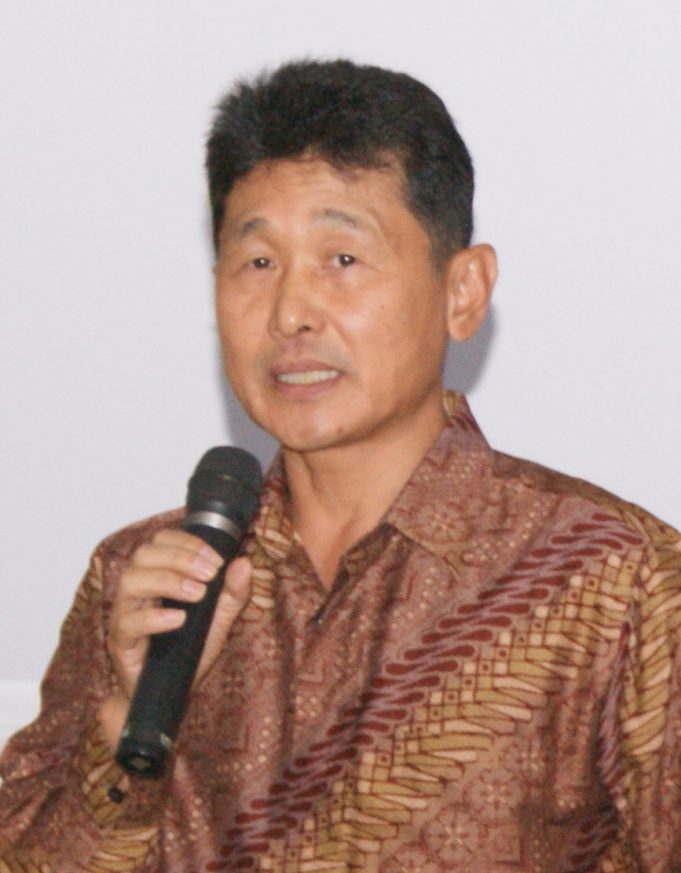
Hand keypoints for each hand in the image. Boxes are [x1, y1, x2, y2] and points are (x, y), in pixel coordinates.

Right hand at [98, 528, 251, 749]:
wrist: (171, 695)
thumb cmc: (189, 651)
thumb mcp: (219, 619)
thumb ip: (233, 592)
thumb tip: (244, 562)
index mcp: (157, 575)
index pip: (161, 541)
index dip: (187, 542)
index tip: (217, 559)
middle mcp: (138, 590)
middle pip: (143, 555)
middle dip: (179, 557)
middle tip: (210, 573)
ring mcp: (125, 615)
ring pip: (130, 582)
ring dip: (167, 581)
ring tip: (197, 594)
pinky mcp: (121, 643)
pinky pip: (127, 623)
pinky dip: (153, 617)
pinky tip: (178, 620)